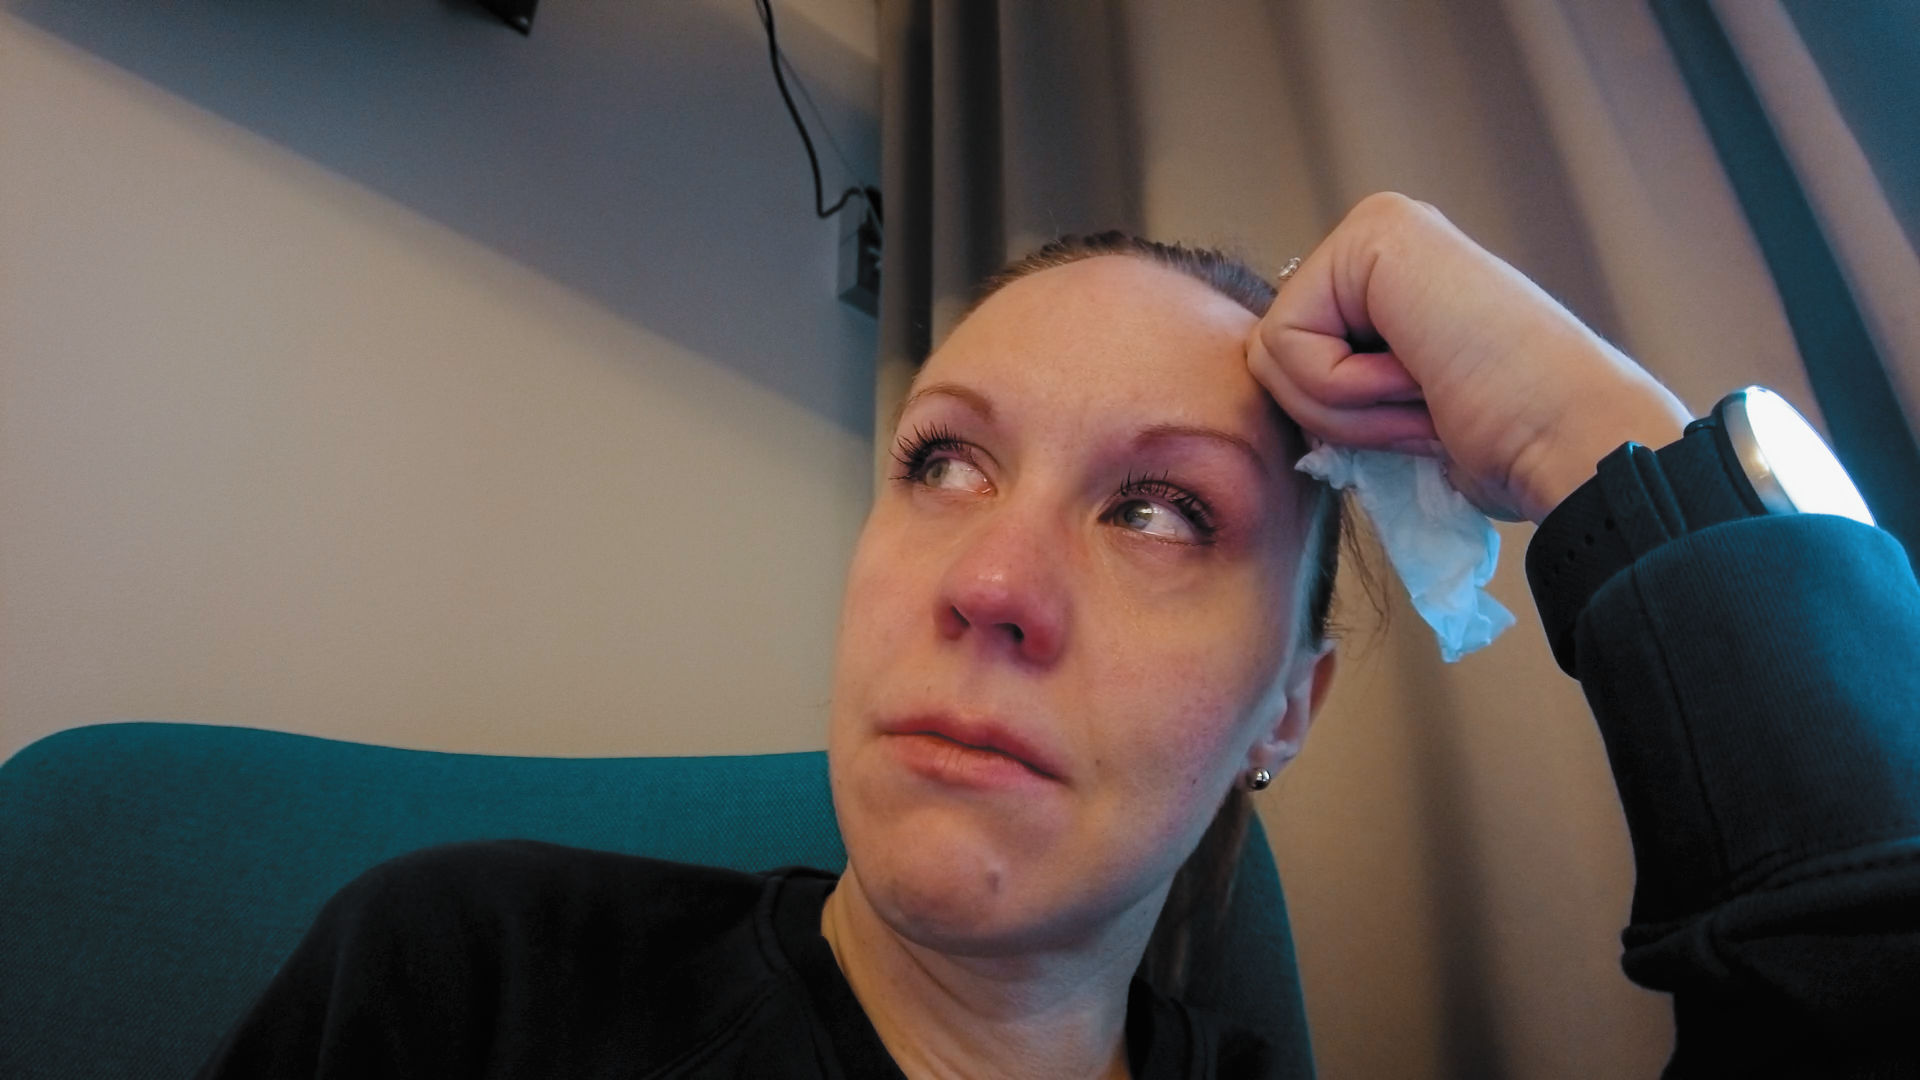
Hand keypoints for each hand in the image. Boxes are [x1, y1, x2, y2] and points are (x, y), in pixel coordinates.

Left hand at [1247, 193, 1691, 522]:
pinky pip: (1284, 343)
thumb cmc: (1505, 445)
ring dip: (1347, 409)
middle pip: (1266, 356)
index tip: (1423, 418)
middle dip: (1335, 416)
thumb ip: (1332, 392)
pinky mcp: (1373, 235)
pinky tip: (1420, 374)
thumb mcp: (1395, 416)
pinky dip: (1345, 390)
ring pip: (1269, 354)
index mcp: (1383, 283)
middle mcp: (1379, 242)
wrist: (1570, 442)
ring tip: (1428, 391)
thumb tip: (1264, 379)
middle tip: (1425, 407)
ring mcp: (1378, 229)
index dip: (1338, 422)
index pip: (1283, 365)